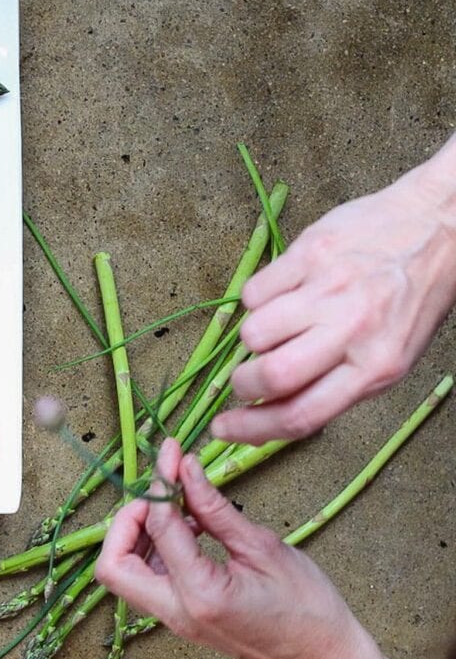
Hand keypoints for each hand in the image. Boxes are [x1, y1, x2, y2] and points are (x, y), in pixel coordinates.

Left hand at [95, 439, 408, 658]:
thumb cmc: (308, 609)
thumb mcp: (263, 547)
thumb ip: (215, 508)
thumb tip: (186, 470)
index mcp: (200, 594)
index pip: (159, 527)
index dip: (162, 483)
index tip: (172, 455)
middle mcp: (178, 613)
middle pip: (112, 566)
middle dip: (125, 521)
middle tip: (158, 492)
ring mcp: (176, 620)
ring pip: (124, 574)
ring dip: (138, 534)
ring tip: (179, 508)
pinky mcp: (183, 618)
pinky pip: (148, 580)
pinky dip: (155, 549)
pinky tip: (189, 529)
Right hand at [213, 134, 455, 443]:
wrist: (437, 229)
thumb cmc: (411, 301)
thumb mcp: (388, 358)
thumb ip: (336, 385)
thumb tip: (272, 407)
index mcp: (376, 368)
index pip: (301, 415)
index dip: (252, 429)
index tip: (224, 428)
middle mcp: (352, 330)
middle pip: (272, 376)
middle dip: (243, 384)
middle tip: (243, 380)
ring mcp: (328, 289)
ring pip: (253, 332)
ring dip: (253, 338)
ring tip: (276, 327)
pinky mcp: (309, 253)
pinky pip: (254, 291)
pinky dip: (258, 299)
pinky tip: (282, 293)